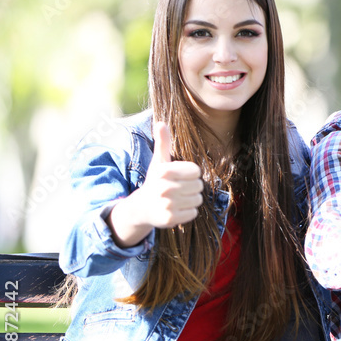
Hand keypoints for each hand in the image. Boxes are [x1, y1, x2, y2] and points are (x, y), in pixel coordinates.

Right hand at [106, 121, 203, 246]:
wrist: (142, 207)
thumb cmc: (155, 181)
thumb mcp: (159, 161)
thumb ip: (163, 142)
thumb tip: (160, 122)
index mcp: (164, 171)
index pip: (196, 171)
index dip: (191, 174)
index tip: (180, 176)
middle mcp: (164, 187)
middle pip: (199, 186)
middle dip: (191, 188)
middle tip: (178, 189)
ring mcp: (166, 204)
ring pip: (198, 199)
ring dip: (191, 200)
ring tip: (177, 199)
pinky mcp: (169, 219)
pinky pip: (193, 213)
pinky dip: (188, 212)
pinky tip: (176, 209)